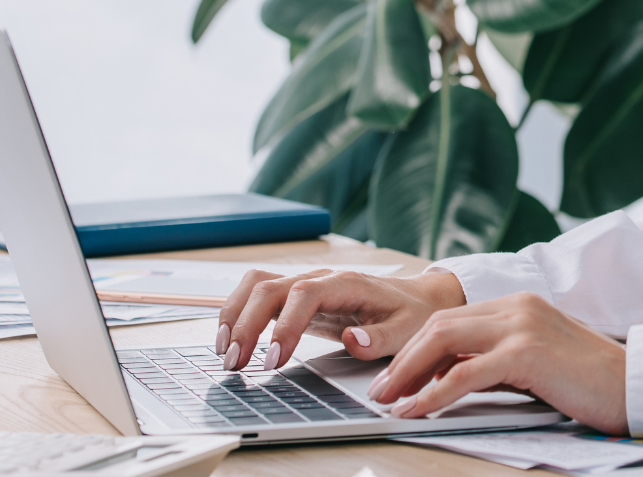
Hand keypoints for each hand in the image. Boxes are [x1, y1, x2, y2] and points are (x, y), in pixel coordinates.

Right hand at [214, 267, 465, 371]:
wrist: (417, 298)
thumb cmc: (411, 314)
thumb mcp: (407, 330)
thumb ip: (380, 337)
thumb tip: (352, 340)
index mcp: (346, 283)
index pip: (303, 295)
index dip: (284, 325)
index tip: (274, 359)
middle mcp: (319, 278)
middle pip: (269, 288)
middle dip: (246, 324)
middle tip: (236, 364)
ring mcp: (304, 284)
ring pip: (256, 285)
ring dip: (234, 315)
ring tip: (225, 353)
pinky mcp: (295, 295)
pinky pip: (257, 293)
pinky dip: (237, 311)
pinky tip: (230, 340)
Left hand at [371, 292, 627, 435]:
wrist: (636, 386)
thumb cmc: (591, 382)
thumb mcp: (537, 363)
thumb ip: (498, 361)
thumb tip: (451, 379)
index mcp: (519, 303)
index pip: (451, 318)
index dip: (417, 348)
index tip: (396, 377)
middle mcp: (517, 305)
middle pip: (439, 324)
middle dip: (403, 359)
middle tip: (381, 390)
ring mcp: (522, 324)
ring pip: (444, 341)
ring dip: (408, 373)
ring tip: (389, 401)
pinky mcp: (527, 352)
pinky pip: (465, 372)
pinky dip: (434, 392)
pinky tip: (418, 409)